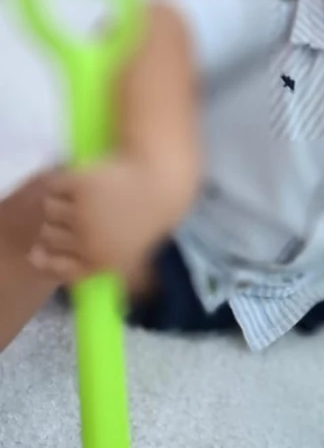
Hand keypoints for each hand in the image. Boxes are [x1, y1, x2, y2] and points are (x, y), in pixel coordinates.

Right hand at [28, 158, 174, 285]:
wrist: (164, 178)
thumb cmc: (155, 213)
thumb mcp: (137, 248)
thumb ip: (110, 263)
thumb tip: (82, 267)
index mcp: (103, 262)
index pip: (60, 269)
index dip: (45, 261)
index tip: (35, 253)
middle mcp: (87, 242)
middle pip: (48, 236)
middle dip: (53, 226)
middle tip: (67, 215)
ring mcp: (81, 213)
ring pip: (48, 209)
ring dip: (57, 202)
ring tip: (77, 195)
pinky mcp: (77, 184)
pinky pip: (54, 185)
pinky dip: (61, 181)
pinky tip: (77, 178)